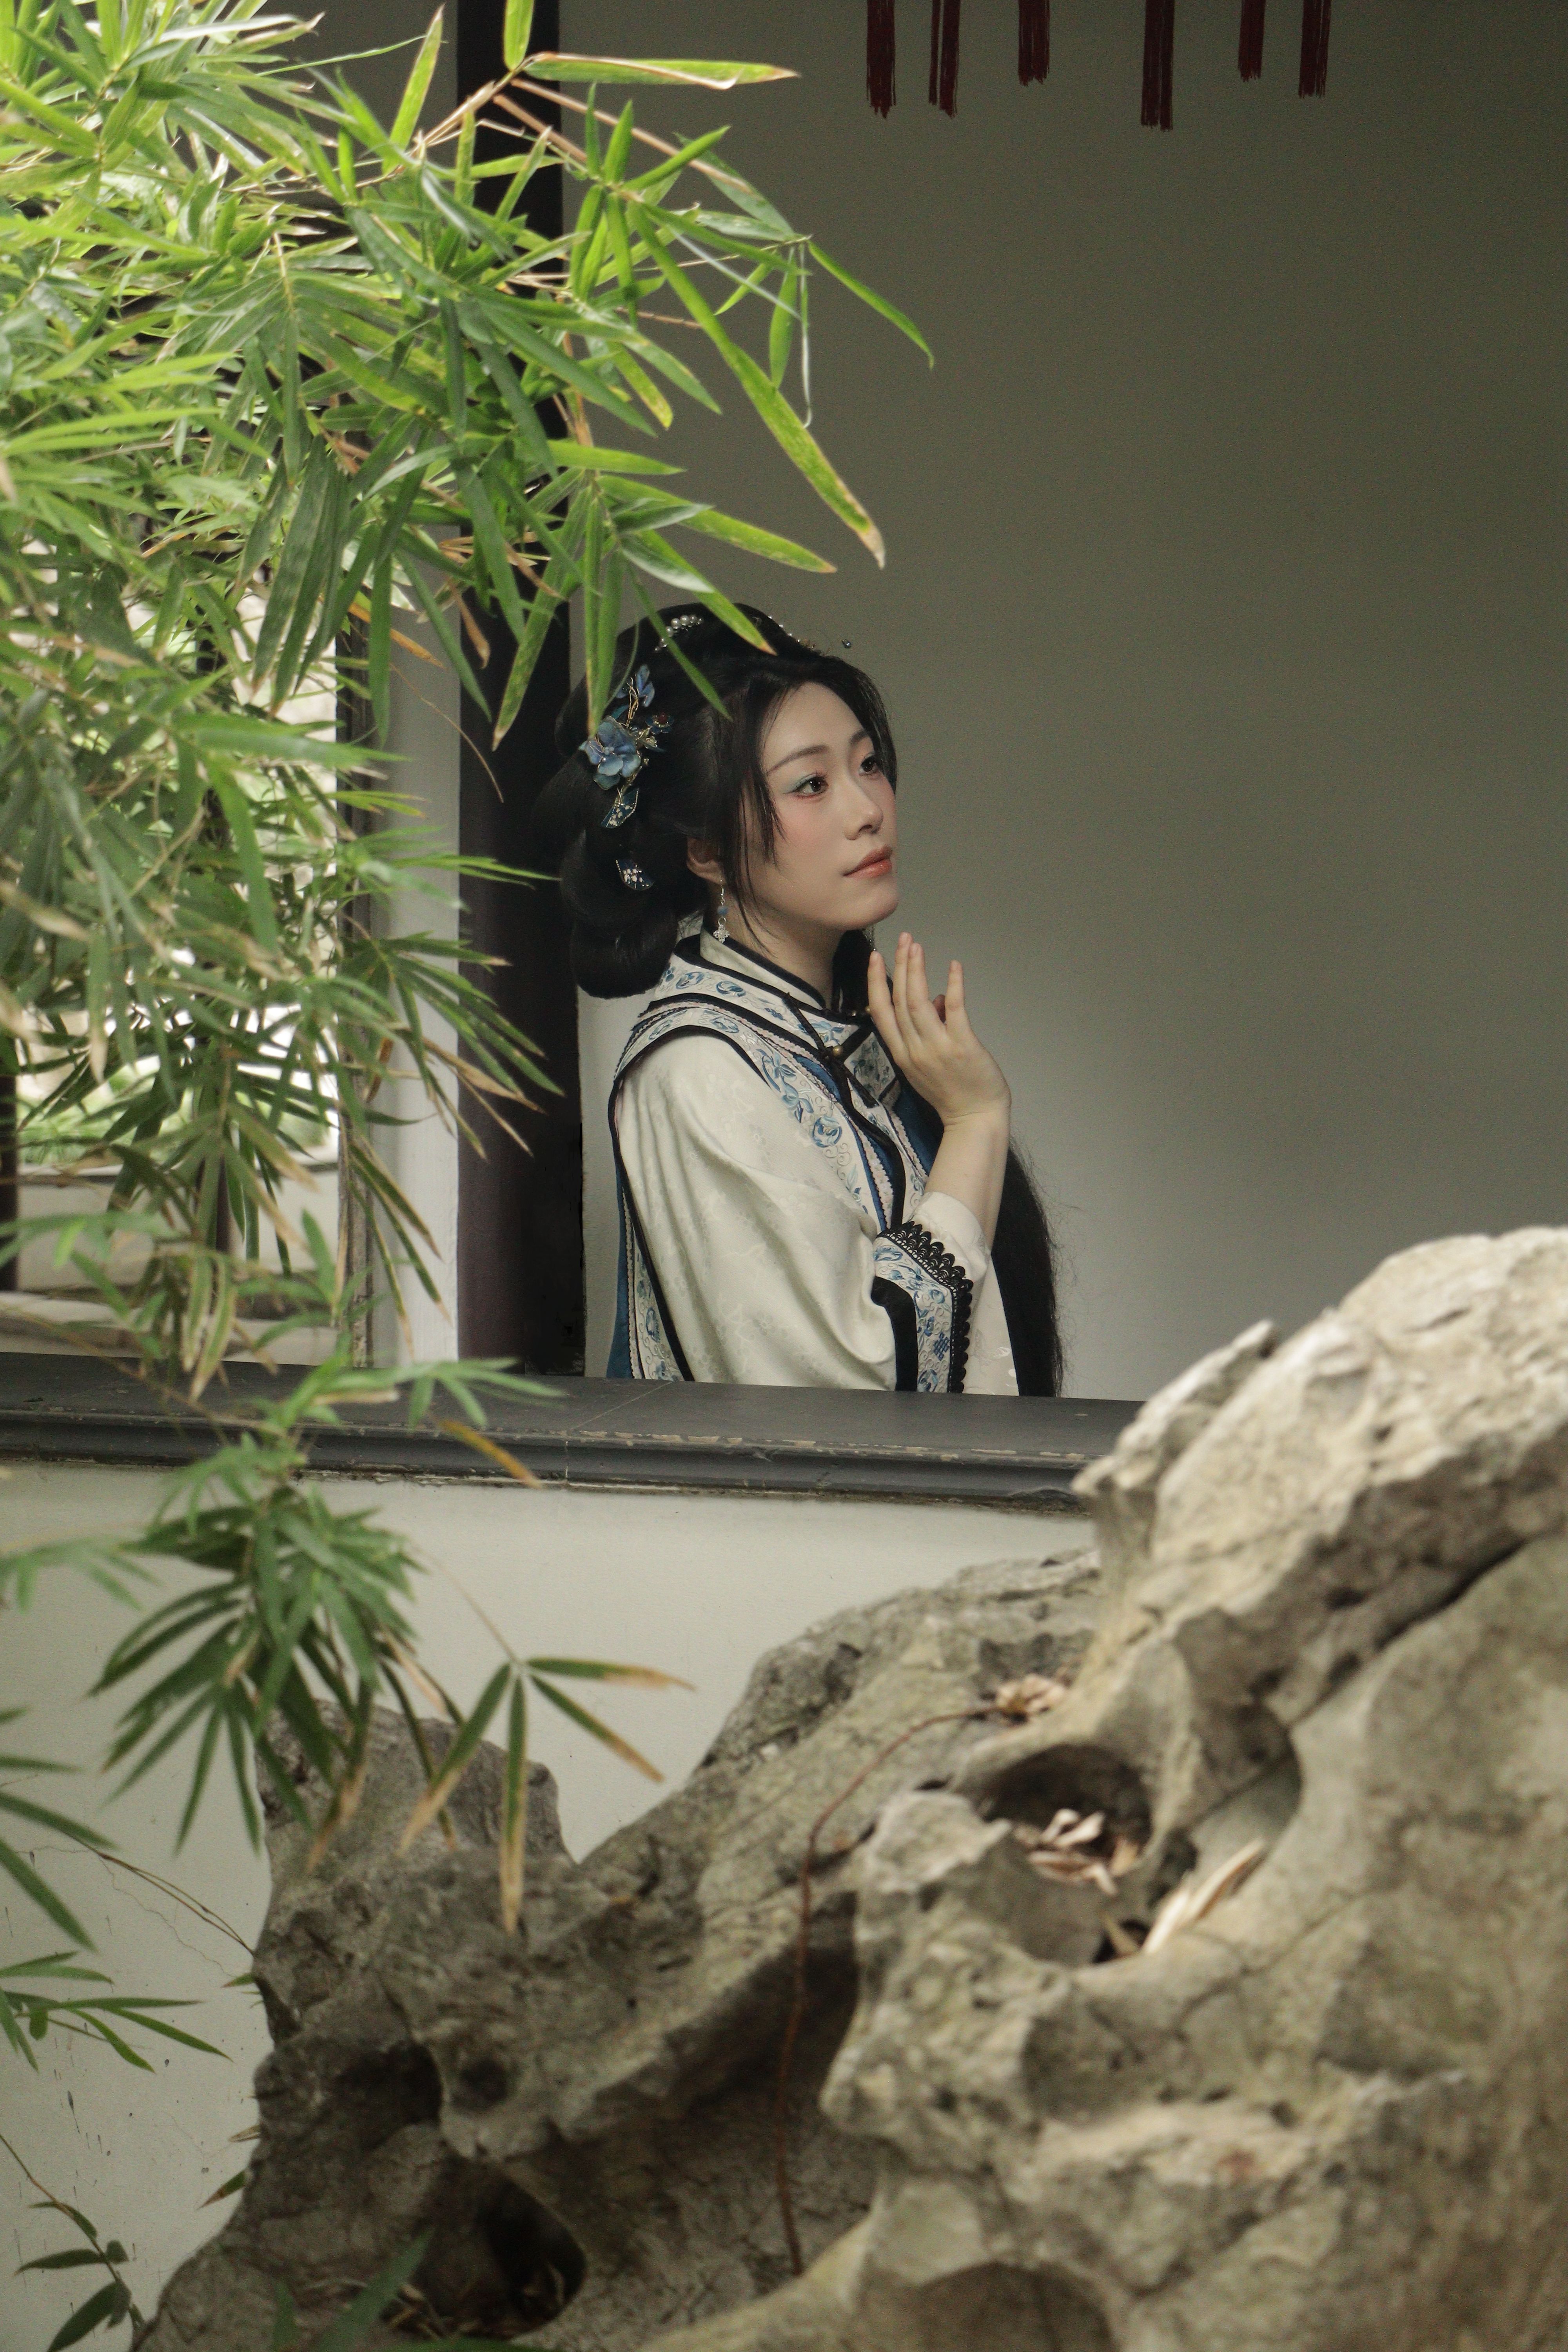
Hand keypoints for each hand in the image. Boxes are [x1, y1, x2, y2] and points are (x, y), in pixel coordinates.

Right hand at [867, 933, 1010, 1131]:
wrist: (974, 1119)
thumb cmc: (952, 1092)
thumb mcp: (925, 1064)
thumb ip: (924, 1032)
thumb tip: (932, 1000)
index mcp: (901, 1054)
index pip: (881, 1013)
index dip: (876, 983)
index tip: (875, 958)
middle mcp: (914, 1049)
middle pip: (899, 1001)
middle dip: (898, 967)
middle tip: (903, 940)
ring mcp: (937, 1048)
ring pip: (918, 1002)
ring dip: (916, 971)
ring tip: (917, 947)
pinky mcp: (962, 1046)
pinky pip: (954, 1010)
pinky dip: (953, 986)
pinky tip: (954, 966)